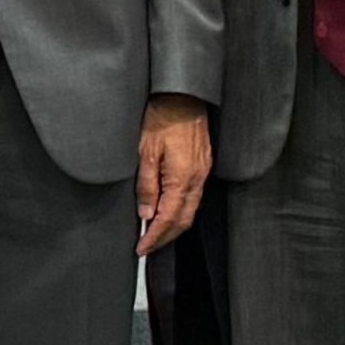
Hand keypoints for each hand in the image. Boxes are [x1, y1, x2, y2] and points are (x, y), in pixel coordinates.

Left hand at [134, 95, 213, 254]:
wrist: (183, 95)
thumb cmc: (161, 117)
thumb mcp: (145, 151)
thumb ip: (147, 185)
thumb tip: (146, 214)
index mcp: (182, 178)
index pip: (168, 219)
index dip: (154, 237)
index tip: (141, 249)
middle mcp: (197, 179)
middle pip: (183, 220)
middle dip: (165, 238)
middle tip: (147, 247)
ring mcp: (202, 172)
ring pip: (190, 210)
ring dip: (173, 225)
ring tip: (154, 234)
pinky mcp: (203, 165)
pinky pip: (194, 196)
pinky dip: (180, 209)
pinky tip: (168, 210)